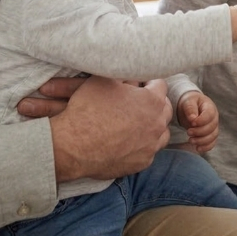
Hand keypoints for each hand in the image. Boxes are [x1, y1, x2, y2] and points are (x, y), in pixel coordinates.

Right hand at [35, 76, 172, 181]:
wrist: (71, 145)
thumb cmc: (87, 109)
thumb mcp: (105, 80)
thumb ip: (125, 74)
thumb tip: (133, 73)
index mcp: (152, 100)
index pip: (160, 84)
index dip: (149, 82)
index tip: (141, 83)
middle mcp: (157, 122)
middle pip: (165, 108)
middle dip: (155, 102)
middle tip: (142, 101)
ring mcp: (151, 144)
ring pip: (163, 131)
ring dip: (155, 125)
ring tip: (143, 121)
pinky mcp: (143, 162)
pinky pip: (151, 150)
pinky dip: (145, 144)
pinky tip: (134, 141)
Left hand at [176, 91, 218, 153]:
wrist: (192, 106)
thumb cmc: (190, 102)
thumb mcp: (189, 101)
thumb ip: (190, 108)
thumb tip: (192, 118)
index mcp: (210, 107)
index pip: (210, 115)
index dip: (201, 121)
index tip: (191, 123)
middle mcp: (214, 117)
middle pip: (212, 127)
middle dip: (199, 132)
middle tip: (188, 132)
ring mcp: (214, 126)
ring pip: (213, 136)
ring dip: (202, 141)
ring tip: (190, 140)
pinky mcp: (210, 134)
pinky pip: (212, 143)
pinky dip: (206, 147)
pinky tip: (197, 148)